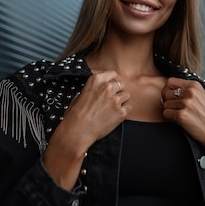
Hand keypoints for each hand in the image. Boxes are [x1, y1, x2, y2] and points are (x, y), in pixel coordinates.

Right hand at [43, 71, 130, 189]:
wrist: (77, 131)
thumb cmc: (75, 115)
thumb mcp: (80, 95)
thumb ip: (93, 89)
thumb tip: (99, 89)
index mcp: (96, 80)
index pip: (113, 74)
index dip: (112, 81)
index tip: (110, 86)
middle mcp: (107, 87)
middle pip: (120, 84)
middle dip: (116, 91)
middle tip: (109, 100)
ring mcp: (115, 100)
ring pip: (126, 95)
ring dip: (121, 101)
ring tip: (112, 109)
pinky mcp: (121, 112)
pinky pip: (129, 107)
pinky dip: (124, 111)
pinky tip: (115, 115)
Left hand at [161, 78, 204, 175]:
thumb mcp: (202, 97)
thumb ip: (188, 91)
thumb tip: (170, 90)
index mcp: (195, 85)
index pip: (170, 81)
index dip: (167, 90)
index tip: (170, 97)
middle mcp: (190, 92)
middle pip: (166, 93)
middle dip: (167, 101)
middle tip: (175, 108)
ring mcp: (186, 103)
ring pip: (165, 104)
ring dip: (170, 111)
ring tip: (181, 115)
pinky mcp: (181, 115)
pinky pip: (166, 113)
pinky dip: (170, 118)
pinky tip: (180, 121)